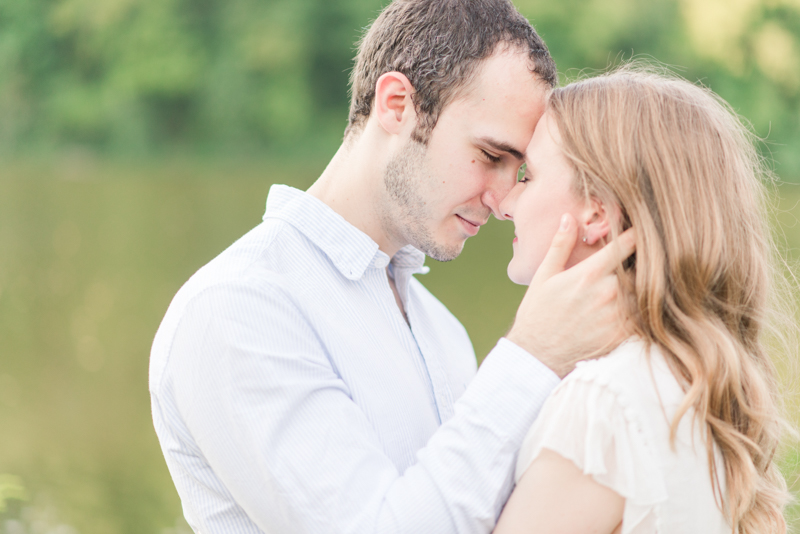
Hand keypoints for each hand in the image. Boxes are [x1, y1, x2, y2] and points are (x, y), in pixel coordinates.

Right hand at [506, 214, 635, 377]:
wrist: (538, 355)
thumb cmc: (538, 313)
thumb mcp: (544, 276)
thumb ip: (560, 245)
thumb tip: (568, 217)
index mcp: (589, 274)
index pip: (625, 245)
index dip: (635, 234)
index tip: (640, 230)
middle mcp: (608, 292)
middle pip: (638, 268)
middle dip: (638, 263)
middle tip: (641, 260)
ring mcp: (618, 315)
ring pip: (643, 291)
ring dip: (641, 287)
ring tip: (639, 285)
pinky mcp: (623, 335)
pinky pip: (643, 316)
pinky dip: (642, 310)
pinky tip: (633, 309)